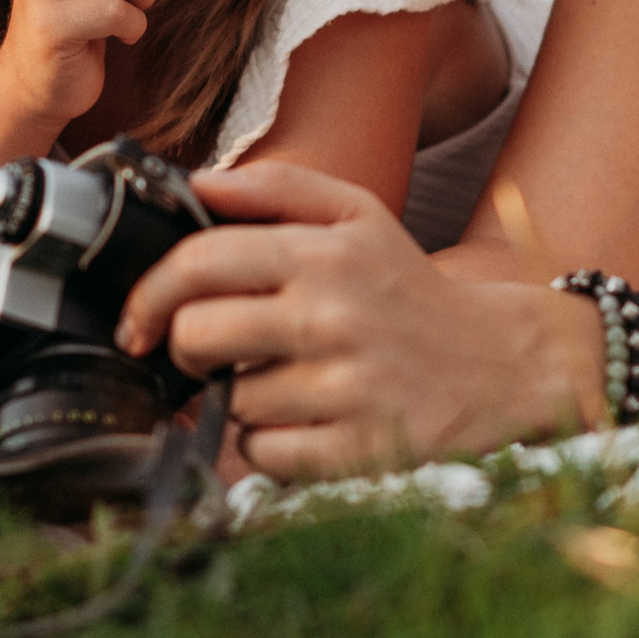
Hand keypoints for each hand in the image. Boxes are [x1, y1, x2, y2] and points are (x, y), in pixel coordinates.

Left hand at [115, 164, 606, 478]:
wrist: (499, 362)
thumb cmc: (408, 289)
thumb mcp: (358, 215)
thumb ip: (275, 190)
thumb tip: (194, 183)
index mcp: (324, 254)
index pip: (199, 263)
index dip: (151, 292)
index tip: (140, 316)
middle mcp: (334, 317)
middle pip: (199, 338)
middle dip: (184, 349)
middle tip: (202, 351)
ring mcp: (347, 388)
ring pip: (231, 402)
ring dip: (237, 397)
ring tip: (279, 380)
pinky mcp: (358, 451)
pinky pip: (265, 454)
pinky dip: (268, 443)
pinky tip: (301, 420)